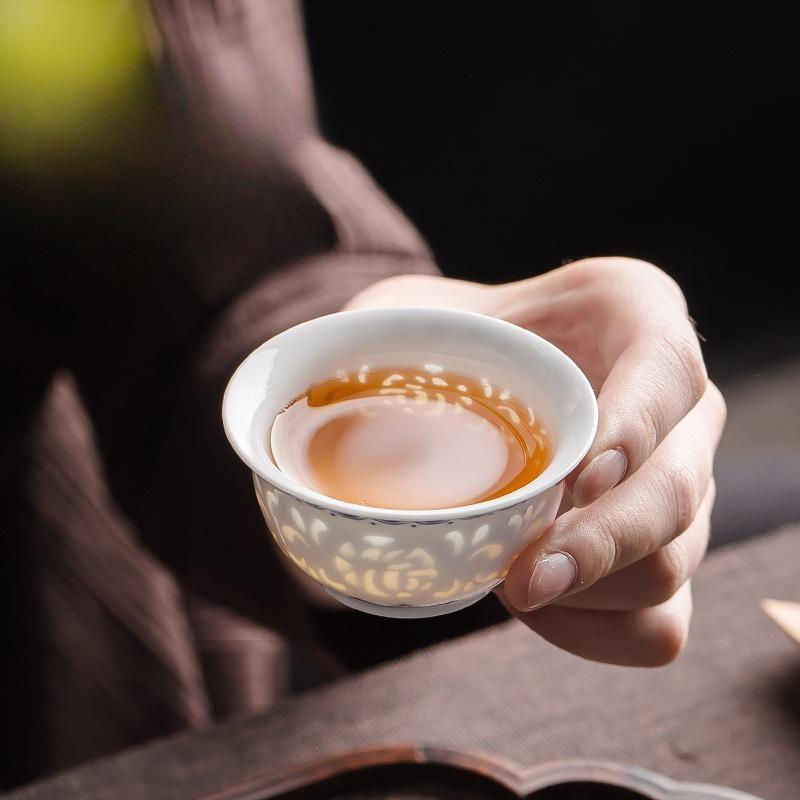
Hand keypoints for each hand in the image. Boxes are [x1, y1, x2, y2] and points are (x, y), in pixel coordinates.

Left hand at [345, 258, 725, 665]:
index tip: (575, 471)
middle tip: (518, 578)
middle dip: (605, 542)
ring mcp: (675, 486)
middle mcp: (673, 406)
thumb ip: (354, 348)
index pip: (668, 367)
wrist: (476, 378)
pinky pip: (659, 623)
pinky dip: (595, 633)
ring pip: (674, 564)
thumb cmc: (445, 340)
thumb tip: (283, 454)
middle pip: (681, 488)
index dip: (635, 424)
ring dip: (588, 591)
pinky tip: (532, 605)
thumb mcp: (397, 317)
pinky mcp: (661, 555)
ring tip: (507, 581)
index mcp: (632, 316)